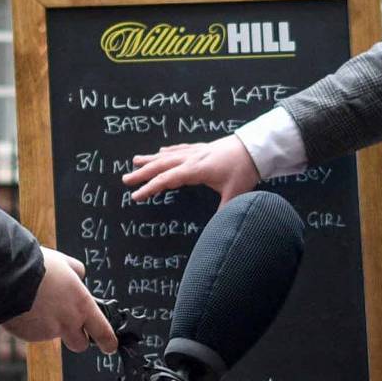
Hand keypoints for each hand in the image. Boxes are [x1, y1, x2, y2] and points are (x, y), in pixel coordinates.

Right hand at [1, 247, 117, 351]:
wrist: (6, 276)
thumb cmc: (37, 266)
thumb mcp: (64, 262)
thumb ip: (76, 272)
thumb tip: (79, 276)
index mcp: (81, 305)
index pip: (103, 332)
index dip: (109, 342)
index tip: (110, 346)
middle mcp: (67, 323)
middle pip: (80, 345)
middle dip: (78, 339)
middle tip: (70, 326)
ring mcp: (46, 332)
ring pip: (52, 335)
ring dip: (47, 324)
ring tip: (35, 301)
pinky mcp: (27, 335)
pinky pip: (32, 332)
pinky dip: (29, 323)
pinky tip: (22, 306)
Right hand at [124, 135, 259, 205]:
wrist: (256, 148)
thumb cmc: (245, 170)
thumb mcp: (234, 194)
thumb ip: (223, 212)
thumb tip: (216, 233)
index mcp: (195, 169)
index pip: (166, 179)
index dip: (149, 188)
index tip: (135, 196)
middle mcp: (192, 158)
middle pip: (161, 165)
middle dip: (142, 173)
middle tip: (125, 179)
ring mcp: (196, 151)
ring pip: (168, 155)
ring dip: (150, 159)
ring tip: (135, 161)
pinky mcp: (203, 148)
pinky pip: (180, 149)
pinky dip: (168, 151)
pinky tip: (161, 151)